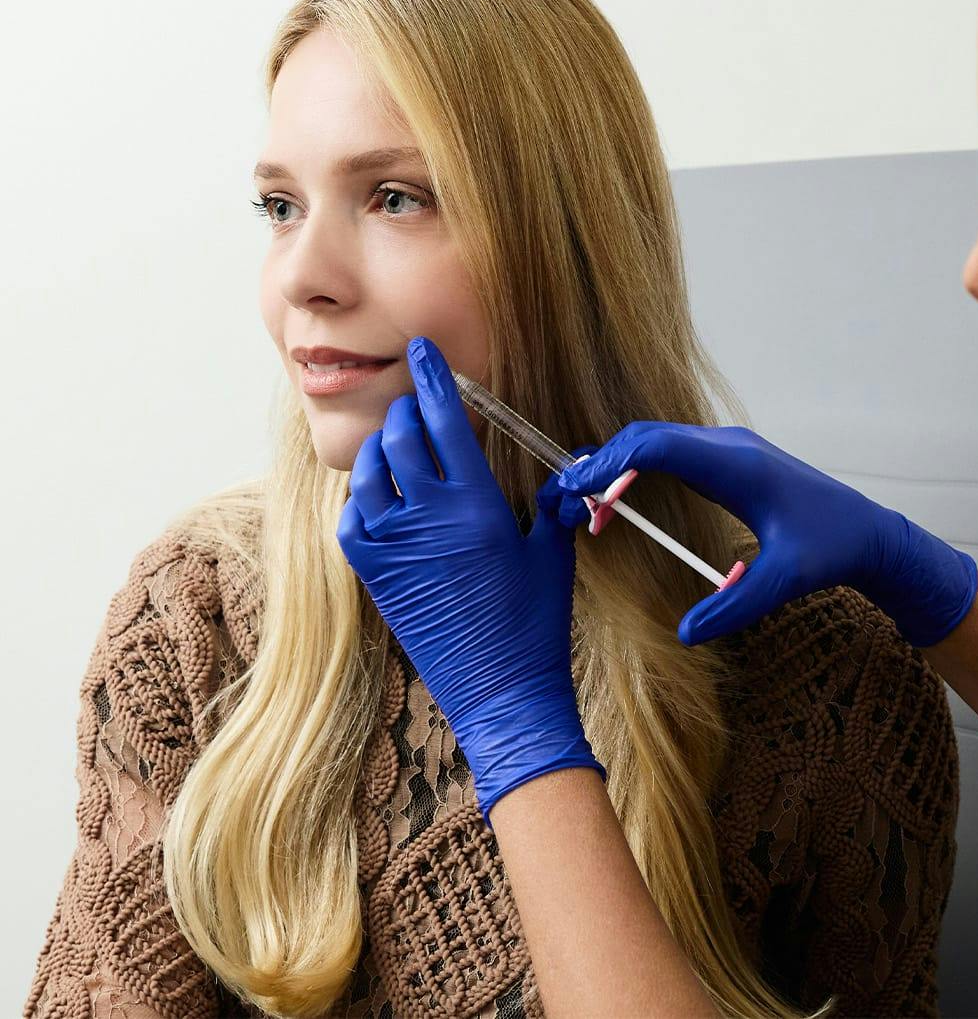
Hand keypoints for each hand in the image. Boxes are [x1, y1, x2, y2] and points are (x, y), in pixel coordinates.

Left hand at [336, 336, 603, 823]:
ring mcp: (395, 549)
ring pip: (370, 473)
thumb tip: (557, 476)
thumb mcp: (553, 553)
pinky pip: (353, 519)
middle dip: (409, 410)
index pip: (448, 422)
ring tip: (399, 445)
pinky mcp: (375, 577)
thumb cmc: (536, 622)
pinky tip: (381, 496)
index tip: (423, 350)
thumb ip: (551, 504)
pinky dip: (363, 498)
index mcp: (478, 506)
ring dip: (382, 449)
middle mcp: (429, 520)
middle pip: (402, 437)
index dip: (435, 379)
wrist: (501, 692)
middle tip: (420, 405)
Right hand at [556, 421, 977, 646]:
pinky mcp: (729, 458)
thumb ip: (736, 607)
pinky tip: (621, 497)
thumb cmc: (831, 550)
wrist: (868, 532)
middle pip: (649, 437)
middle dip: (604, 462)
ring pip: (658, 440)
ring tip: (585, 502)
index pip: (658, 447)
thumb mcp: (785, 583)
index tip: (577, 488)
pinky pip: (672, 451)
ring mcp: (729, 448)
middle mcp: (729, 446)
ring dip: (619, 464)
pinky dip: (640, 467)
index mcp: (739, 466)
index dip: (611, 462)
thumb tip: (686, 633)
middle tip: (567, 498)